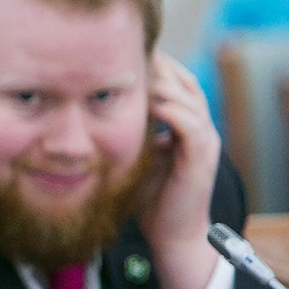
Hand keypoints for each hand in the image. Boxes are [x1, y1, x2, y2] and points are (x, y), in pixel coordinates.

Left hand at [137, 52, 222, 288]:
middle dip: (155, 64)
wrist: (171, 236)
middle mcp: (199, 126)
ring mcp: (204, 140)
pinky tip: (147, 103)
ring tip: (131, 71)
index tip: (116, 53)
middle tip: (124, 52)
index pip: (173, 80)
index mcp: (184, 123)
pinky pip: (190, 123)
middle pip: (182, 79)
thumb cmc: (149, 198)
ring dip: (160, 81)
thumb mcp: (132, 156)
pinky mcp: (200, 157)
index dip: (151, 65)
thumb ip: (122, 132)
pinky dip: (169, 110)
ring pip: (188, 95)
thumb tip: (84, 112)